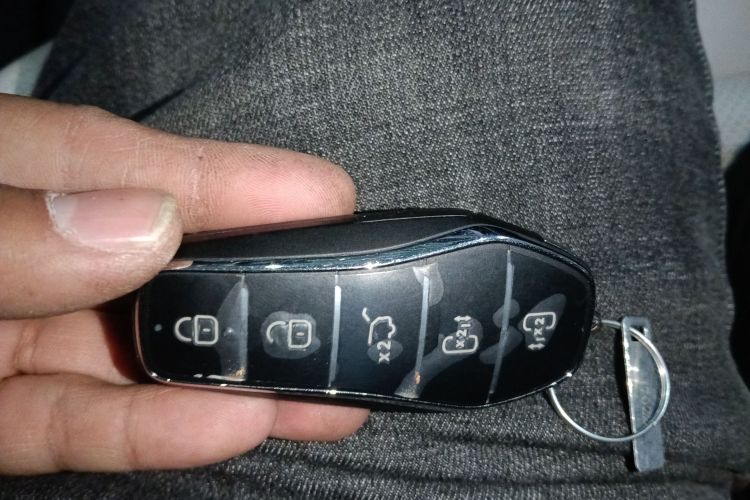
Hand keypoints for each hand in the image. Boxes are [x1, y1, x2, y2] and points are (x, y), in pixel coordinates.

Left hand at [0, 94, 367, 473]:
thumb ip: (13, 228)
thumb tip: (148, 223)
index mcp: (0, 176)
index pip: (128, 167)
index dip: (233, 181)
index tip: (326, 198)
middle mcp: (19, 257)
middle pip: (156, 268)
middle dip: (257, 287)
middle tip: (353, 303)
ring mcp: (7, 337)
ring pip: (137, 358)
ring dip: (231, 378)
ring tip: (327, 392)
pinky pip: (74, 427)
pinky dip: (151, 432)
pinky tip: (233, 425)